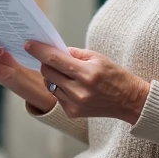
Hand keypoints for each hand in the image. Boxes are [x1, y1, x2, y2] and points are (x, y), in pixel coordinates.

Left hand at [25, 42, 150, 123]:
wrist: (129, 101)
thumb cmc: (114, 75)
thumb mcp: (97, 58)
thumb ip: (74, 54)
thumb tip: (53, 50)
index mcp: (87, 74)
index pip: (55, 60)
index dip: (39, 51)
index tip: (29, 44)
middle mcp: (80, 91)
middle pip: (48, 72)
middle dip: (46, 63)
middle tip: (52, 58)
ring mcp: (75, 104)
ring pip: (50, 84)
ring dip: (54, 76)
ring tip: (69, 74)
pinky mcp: (72, 113)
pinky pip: (57, 96)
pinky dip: (60, 88)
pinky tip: (74, 87)